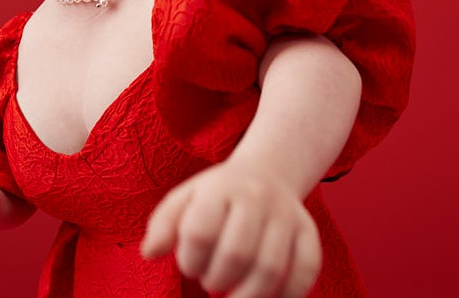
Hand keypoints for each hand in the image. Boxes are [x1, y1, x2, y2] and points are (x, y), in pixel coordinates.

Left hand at [141, 162, 321, 297]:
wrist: (266, 173)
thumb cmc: (216, 197)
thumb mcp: (184, 199)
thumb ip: (163, 225)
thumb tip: (150, 252)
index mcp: (220, 188)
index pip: (200, 232)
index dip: (190, 260)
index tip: (189, 265)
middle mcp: (256, 197)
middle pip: (236, 254)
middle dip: (217, 279)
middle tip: (210, 280)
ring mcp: (286, 214)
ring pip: (271, 268)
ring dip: (247, 295)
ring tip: (233, 293)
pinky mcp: (308, 231)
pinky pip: (306, 271)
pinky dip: (286, 294)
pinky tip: (266, 297)